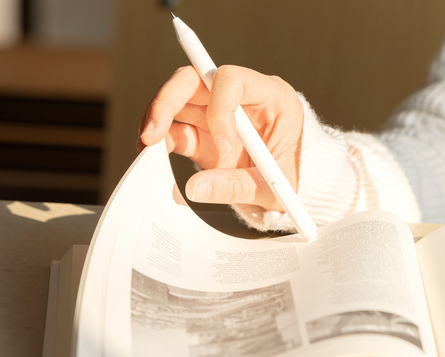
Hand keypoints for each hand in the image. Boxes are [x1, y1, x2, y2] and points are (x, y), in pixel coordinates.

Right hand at [138, 65, 303, 211]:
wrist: (299, 189)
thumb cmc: (298, 179)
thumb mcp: (275, 187)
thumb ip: (237, 186)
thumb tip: (193, 188)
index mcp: (272, 97)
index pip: (233, 80)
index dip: (221, 108)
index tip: (225, 148)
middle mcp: (240, 98)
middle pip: (194, 80)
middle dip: (167, 101)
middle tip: (152, 133)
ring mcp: (218, 114)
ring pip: (177, 100)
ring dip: (157, 119)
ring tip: (145, 146)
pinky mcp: (203, 135)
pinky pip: (175, 130)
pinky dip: (160, 141)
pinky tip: (148, 156)